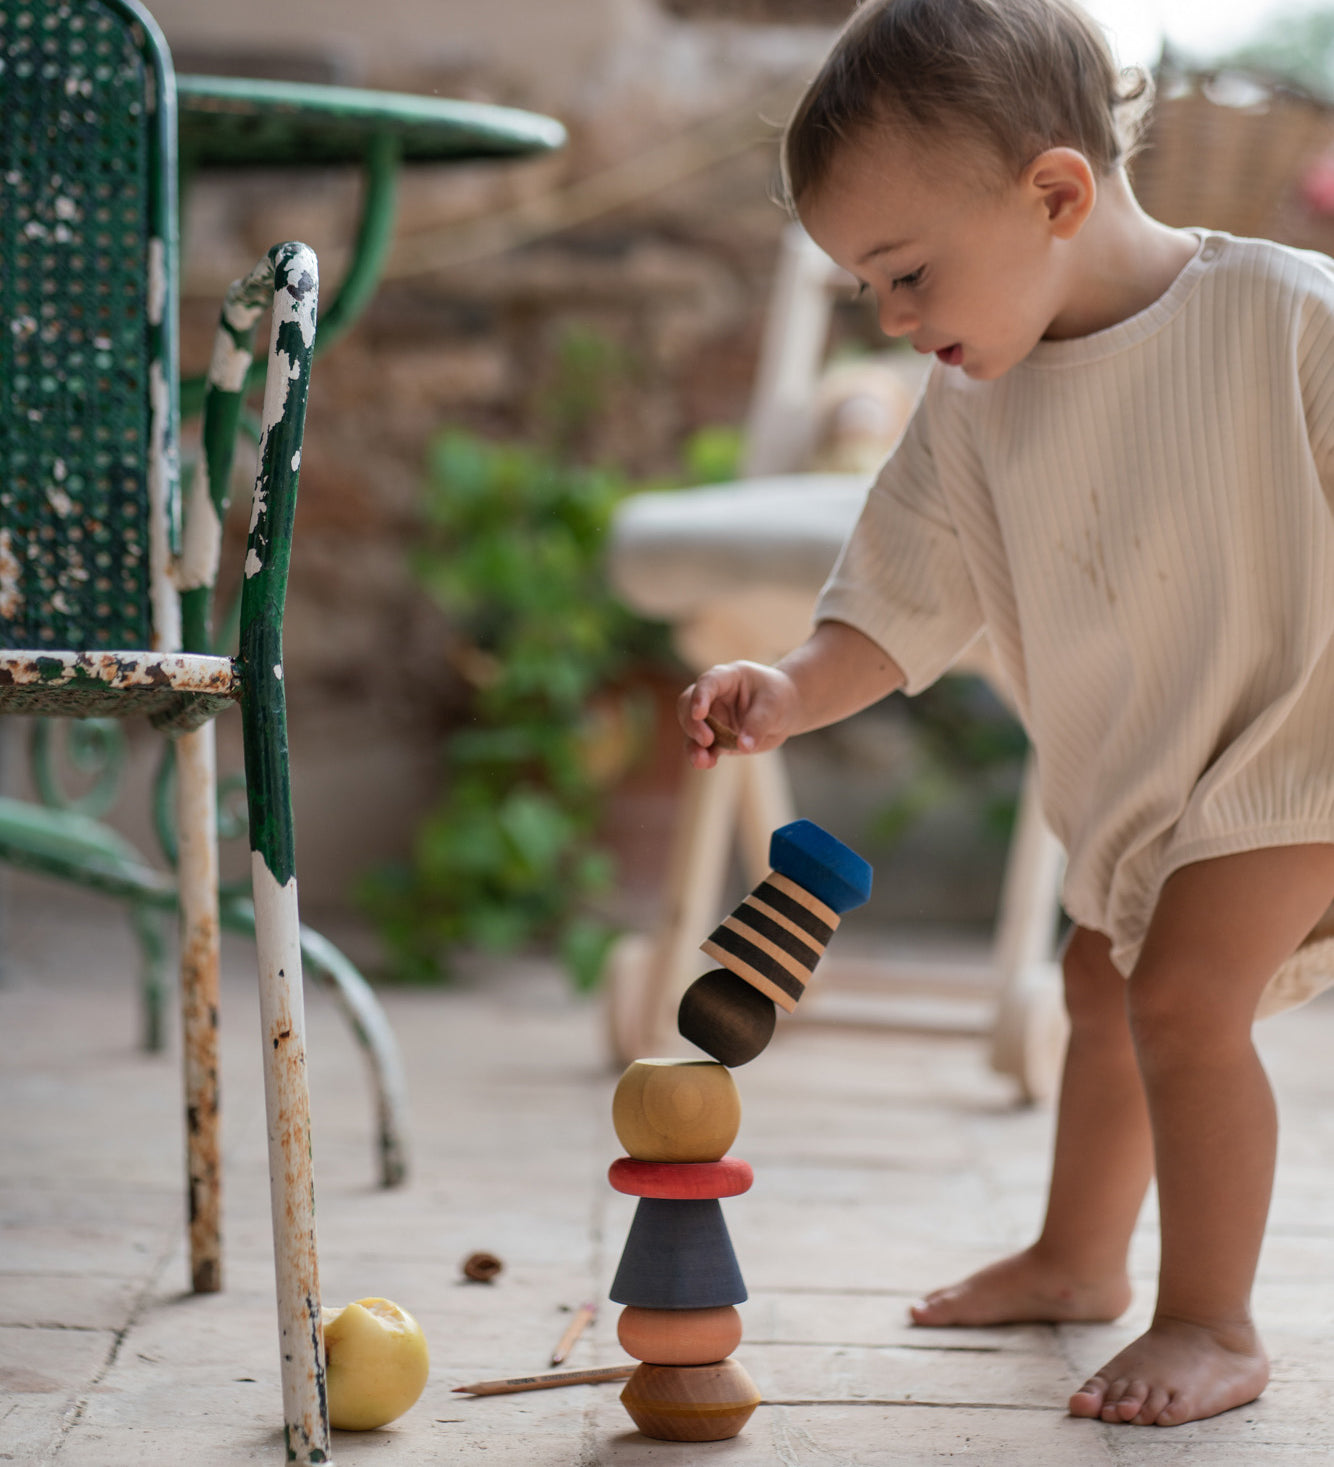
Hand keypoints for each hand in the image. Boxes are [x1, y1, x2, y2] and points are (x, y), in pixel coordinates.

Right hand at [677, 660, 799, 769]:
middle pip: (688, 705)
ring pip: (692, 731)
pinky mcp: (716, 739)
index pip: (707, 683)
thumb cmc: (779, 699)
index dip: (700, 697)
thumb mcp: (774, 706)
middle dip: (693, 724)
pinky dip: (703, 757)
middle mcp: (713, 697)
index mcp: (727, 678)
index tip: (699, 713)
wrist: (785, 711)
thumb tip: (743, 747)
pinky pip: (704, 748)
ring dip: (693, 746)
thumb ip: (758, 724)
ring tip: (701, 761)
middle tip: (706, 740)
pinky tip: (706, 764)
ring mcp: (713, 718)